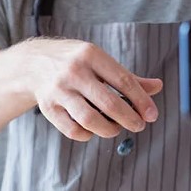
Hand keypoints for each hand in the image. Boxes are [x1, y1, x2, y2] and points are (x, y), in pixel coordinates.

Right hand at [20, 38, 162, 141]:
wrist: (32, 64)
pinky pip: (73, 130)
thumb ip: (128, 77)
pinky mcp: (48, 108)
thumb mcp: (100, 61)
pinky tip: (93, 130)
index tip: (152, 115)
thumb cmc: (76, 63)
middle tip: (139, 126)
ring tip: (115, 128)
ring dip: (109, 130)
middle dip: (129, 119)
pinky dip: (88, 135)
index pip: (123, 81)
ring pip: (90, 120)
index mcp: (91, 55)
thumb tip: (158, 87)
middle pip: (109, 103)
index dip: (141, 101)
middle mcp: (74, 71)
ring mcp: (59, 91)